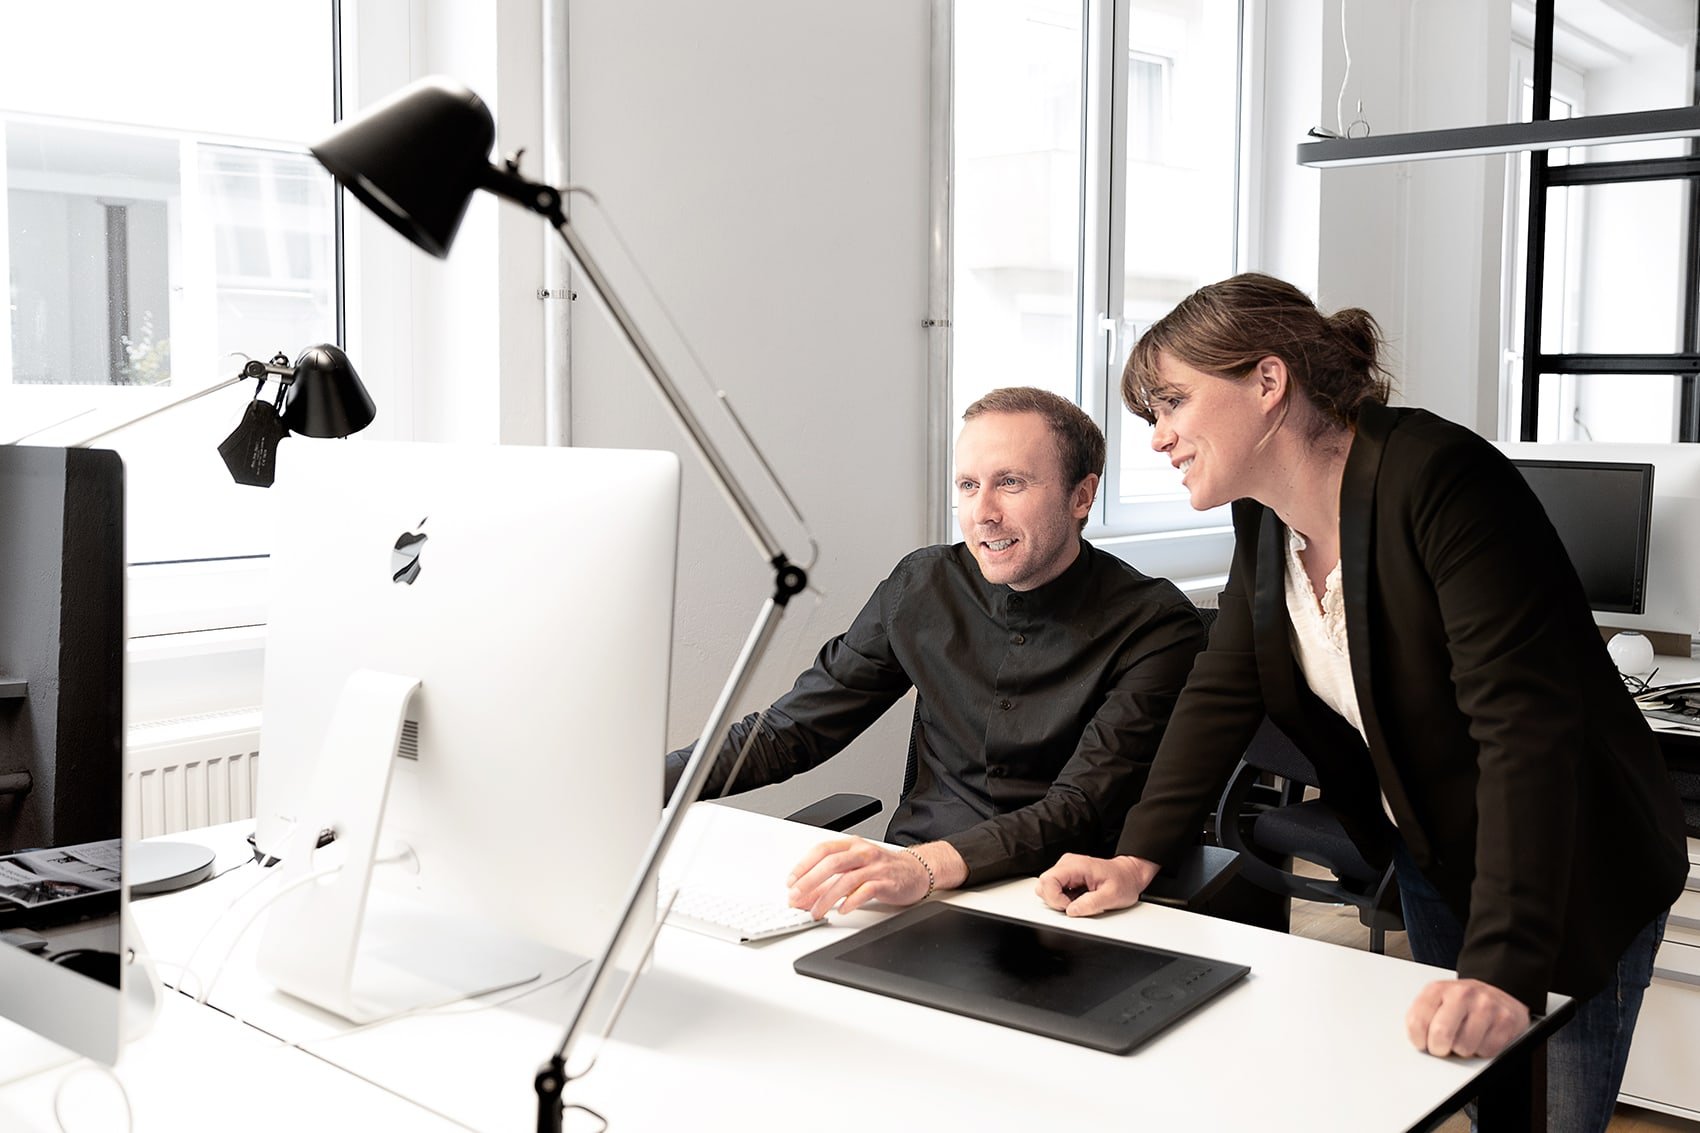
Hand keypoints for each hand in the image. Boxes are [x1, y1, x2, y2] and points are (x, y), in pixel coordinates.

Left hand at [784, 837, 963, 918]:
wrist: (915, 871)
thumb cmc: (881, 868)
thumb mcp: (853, 869)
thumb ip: (828, 881)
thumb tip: (803, 896)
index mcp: (851, 845)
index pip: (822, 850)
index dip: (804, 865)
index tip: (791, 882)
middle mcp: (862, 853)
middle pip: (831, 864)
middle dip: (810, 882)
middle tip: (796, 897)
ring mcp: (875, 867)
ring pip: (846, 879)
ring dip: (827, 897)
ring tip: (816, 911)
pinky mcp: (887, 882)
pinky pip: (866, 890)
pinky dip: (852, 901)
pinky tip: (843, 910)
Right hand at [1035, 853, 1159, 916]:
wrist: (1129, 875)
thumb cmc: (1123, 881)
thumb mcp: (1112, 895)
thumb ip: (1091, 903)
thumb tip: (1071, 911)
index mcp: (1076, 865)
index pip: (1048, 881)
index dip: (1054, 899)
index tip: (1070, 907)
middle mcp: (1068, 864)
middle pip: (1043, 884)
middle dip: (1054, 901)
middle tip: (1074, 906)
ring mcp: (1066, 869)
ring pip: (1046, 887)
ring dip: (1058, 900)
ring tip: (1078, 902)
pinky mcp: (1067, 876)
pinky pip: (1055, 889)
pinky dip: (1063, 898)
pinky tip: (1077, 898)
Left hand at [1405, 979, 1530, 1058]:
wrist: (1497, 995)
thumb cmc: (1462, 1004)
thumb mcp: (1437, 1002)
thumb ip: (1423, 1017)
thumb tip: (1417, 1041)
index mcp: (1438, 989)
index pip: (1417, 1021)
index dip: (1418, 1040)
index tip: (1423, 1042)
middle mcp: (1462, 994)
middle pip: (1440, 1034)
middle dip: (1439, 1049)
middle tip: (1442, 1047)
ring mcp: (1485, 1006)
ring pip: (1464, 1047)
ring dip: (1463, 1050)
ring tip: (1465, 1038)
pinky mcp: (1505, 1020)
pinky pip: (1487, 1051)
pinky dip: (1483, 1051)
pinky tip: (1482, 1038)